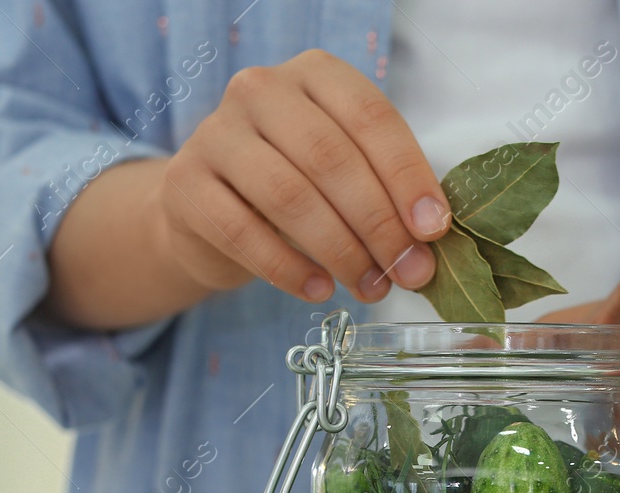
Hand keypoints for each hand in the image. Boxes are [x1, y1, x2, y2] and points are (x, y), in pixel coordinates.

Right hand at [156, 49, 450, 302]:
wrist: (207, 210)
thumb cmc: (294, 186)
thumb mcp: (343, 172)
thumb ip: (385, 191)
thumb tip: (429, 240)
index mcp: (314, 74)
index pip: (371, 118)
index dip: (407, 177)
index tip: (433, 230)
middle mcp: (260, 90)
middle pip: (332, 159)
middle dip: (379, 224)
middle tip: (408, 272)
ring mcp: (216, 133)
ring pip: (290, 196)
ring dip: (341, 252)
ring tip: (370, 287)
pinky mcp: (185, 184)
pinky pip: (243, 232)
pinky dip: (289, 270)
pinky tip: (319, 291)